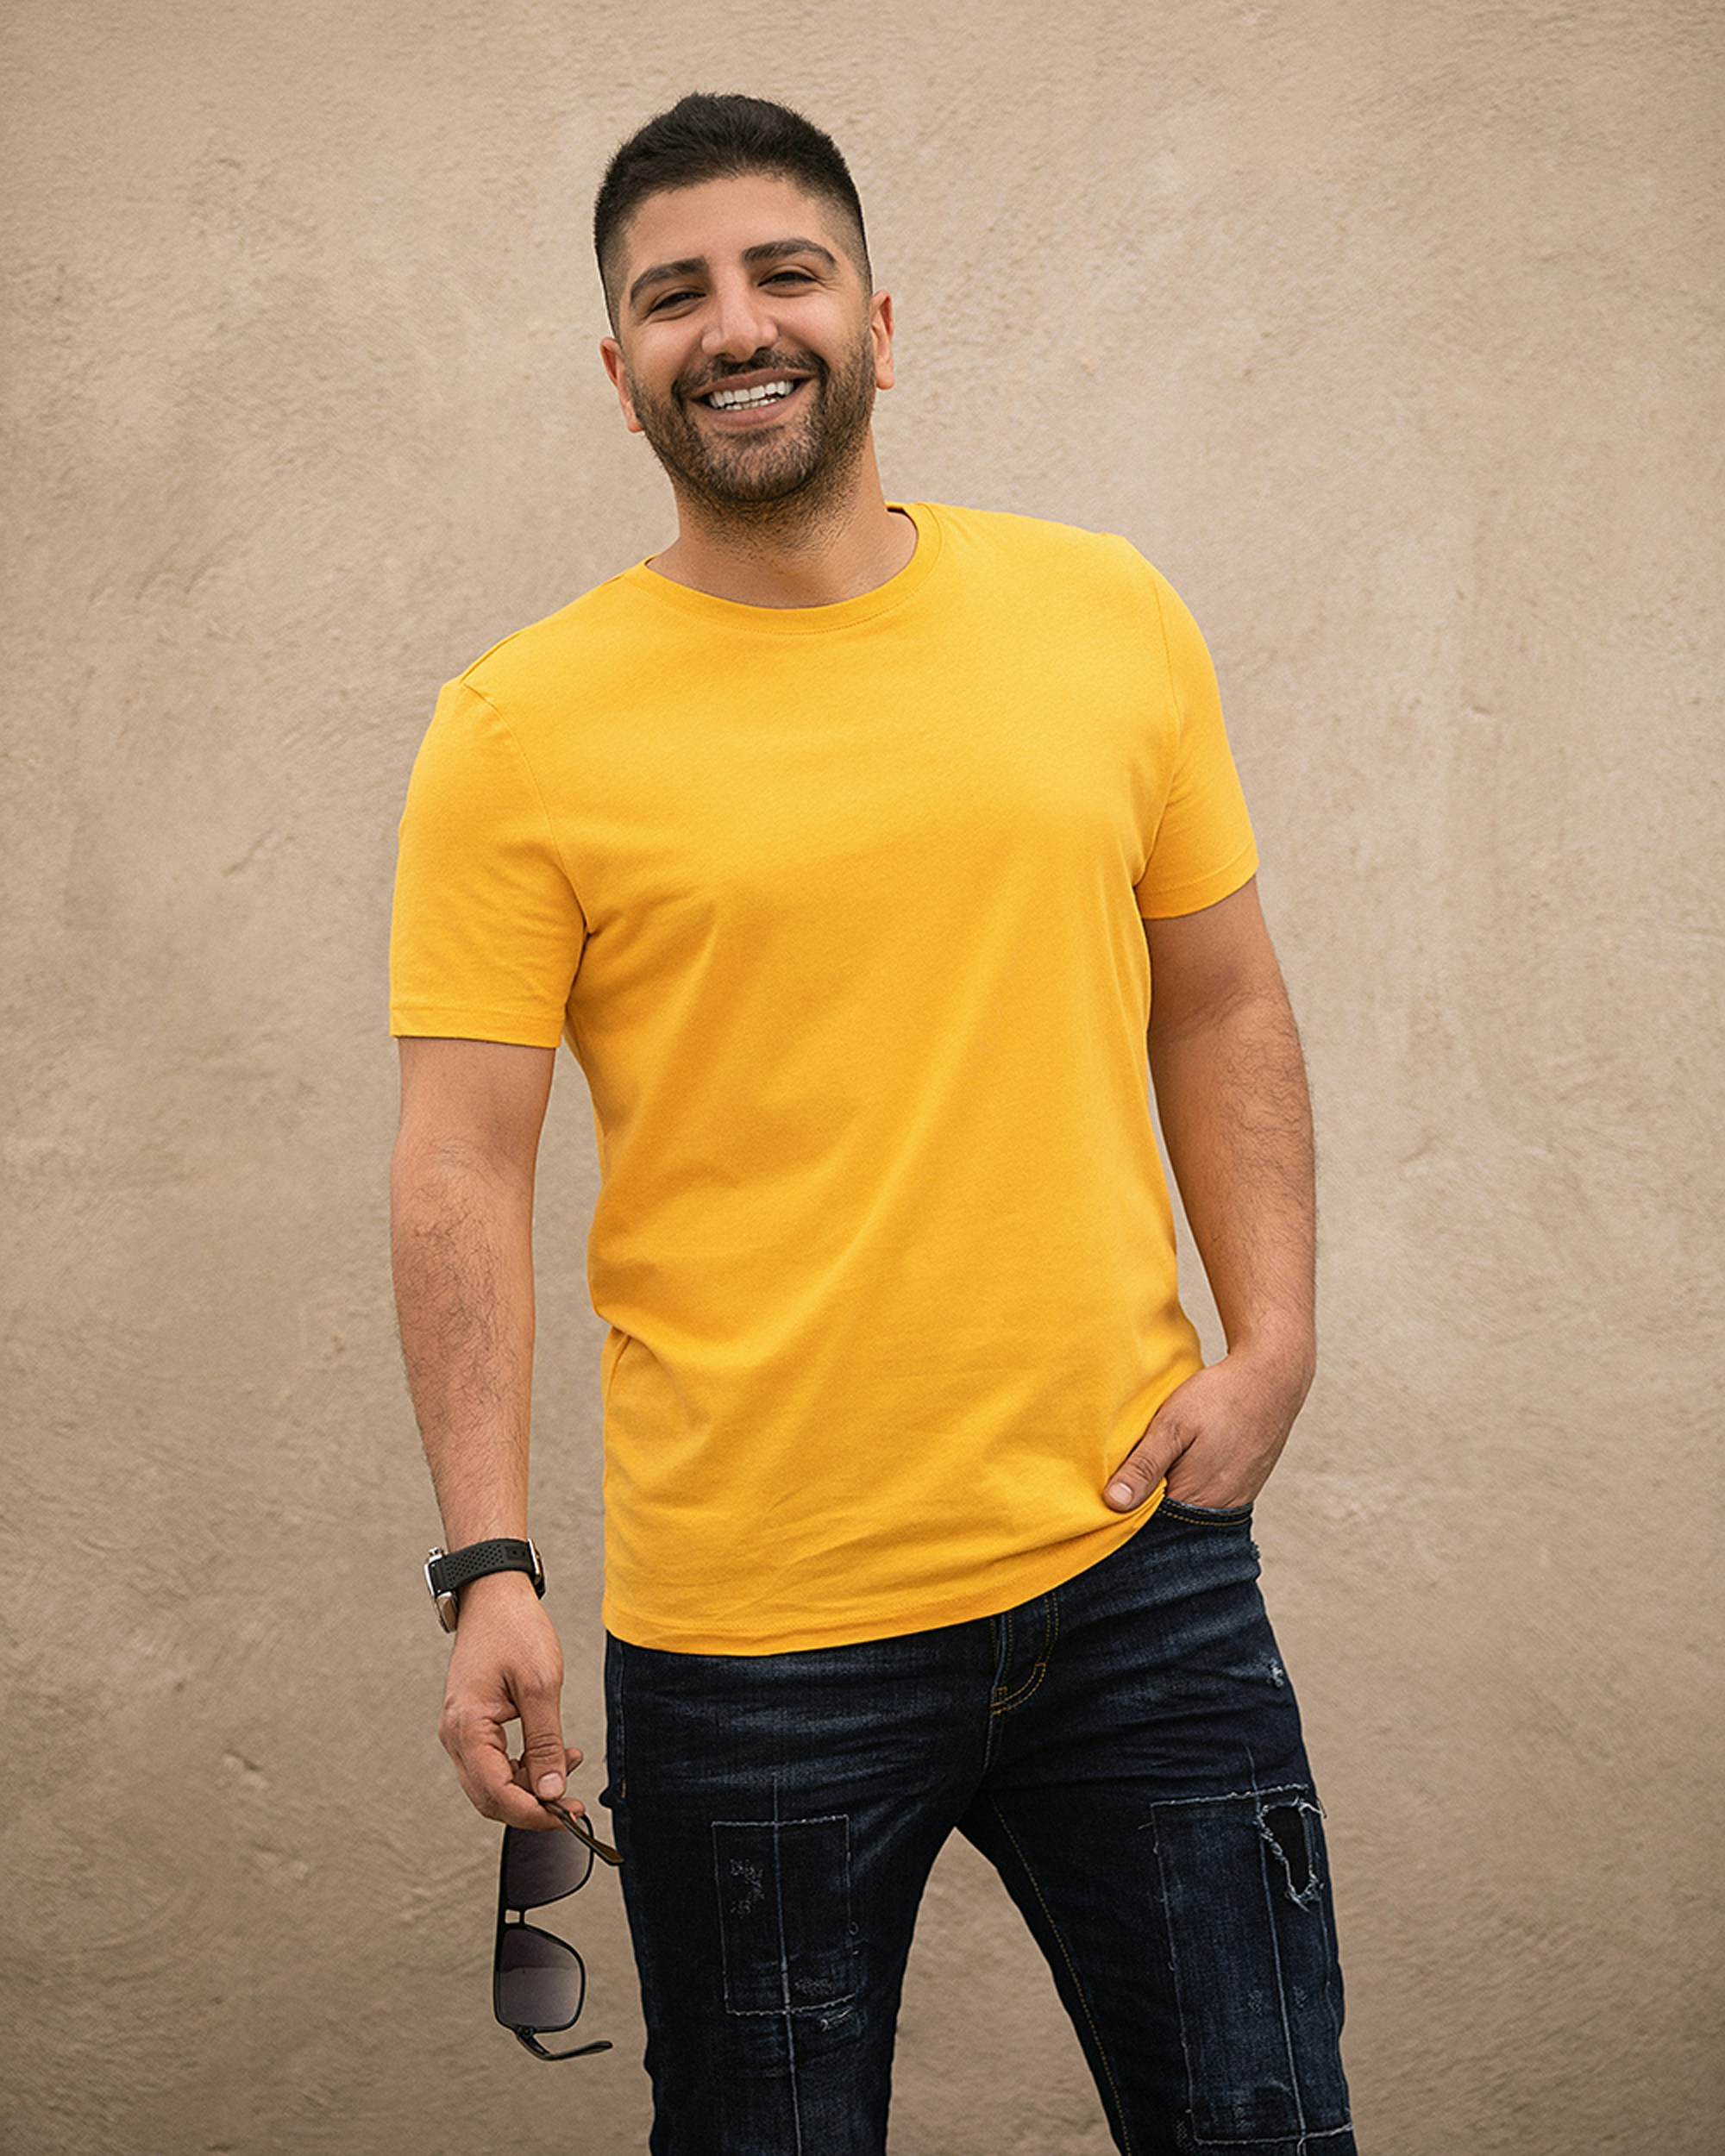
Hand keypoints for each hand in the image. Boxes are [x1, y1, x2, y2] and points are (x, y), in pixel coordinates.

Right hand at [437, 1571, 582, 1831]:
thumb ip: (546, 1743)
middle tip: (571, 1801)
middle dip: (532, 1805)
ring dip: (530, 1784)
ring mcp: (459, 1731)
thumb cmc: (514, 1629)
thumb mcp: (541, 1685)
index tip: (566, 1815)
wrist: (493, 1595)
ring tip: (570, 1762)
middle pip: (490, 1797)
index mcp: (467, 1727)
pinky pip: (493, 1762)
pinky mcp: (471, 1724)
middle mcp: (455, 1735)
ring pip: (492, 1783)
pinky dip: (523, 1766)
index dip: (533, 1813)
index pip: (496, 1794)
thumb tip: (551, 1791)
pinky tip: (554, 1752)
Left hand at [1103, 1344, 1313, 1513]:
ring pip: (1190, 1506)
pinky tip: (1185, 1460)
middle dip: (1149, 1501)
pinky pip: (1210, 1496)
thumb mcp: (1172, 1425)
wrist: (1271, 1379)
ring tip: (1162, 1461)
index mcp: (1195, 1500)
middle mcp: (1218, 1509)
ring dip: (1171, 1491)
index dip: (1128, 1508)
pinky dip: (1192, 1483)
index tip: (1109, 1491)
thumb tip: (1114, 1503)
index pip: (1150, 1523)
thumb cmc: (1220, 1399)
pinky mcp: (1245, 1487)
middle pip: (1171, 1518)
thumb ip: (1144, 1466)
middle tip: (1135, 1468)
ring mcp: (1235, 1500)